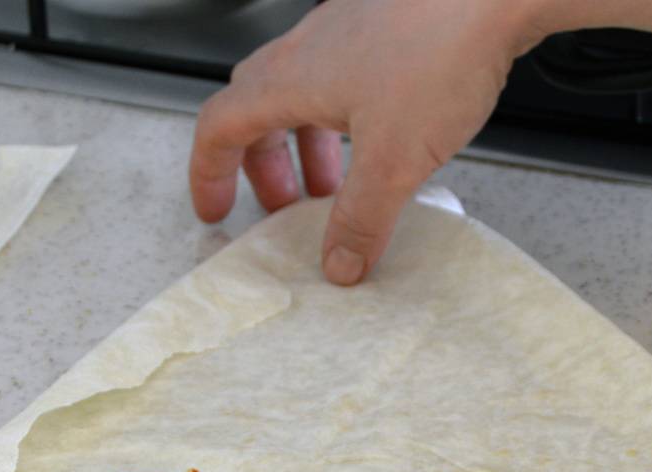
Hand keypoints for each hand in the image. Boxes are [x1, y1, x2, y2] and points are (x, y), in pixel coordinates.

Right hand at [189, 0, 540, 284]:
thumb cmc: (441, 52)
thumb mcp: (394, 161)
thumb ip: (361, 219)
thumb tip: (340, 262)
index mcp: (291, 79)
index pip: (220, 127)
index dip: (210, 174)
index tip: (216, 209)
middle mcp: (309, 49)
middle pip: (257, 110)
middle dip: (265, 166)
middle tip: (286, 209)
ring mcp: (346, 32)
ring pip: (304, 94)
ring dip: (308, 146)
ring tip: (337, 187)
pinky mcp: (385, 29)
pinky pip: (344, 80)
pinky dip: (344, 121)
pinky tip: (382, 142)